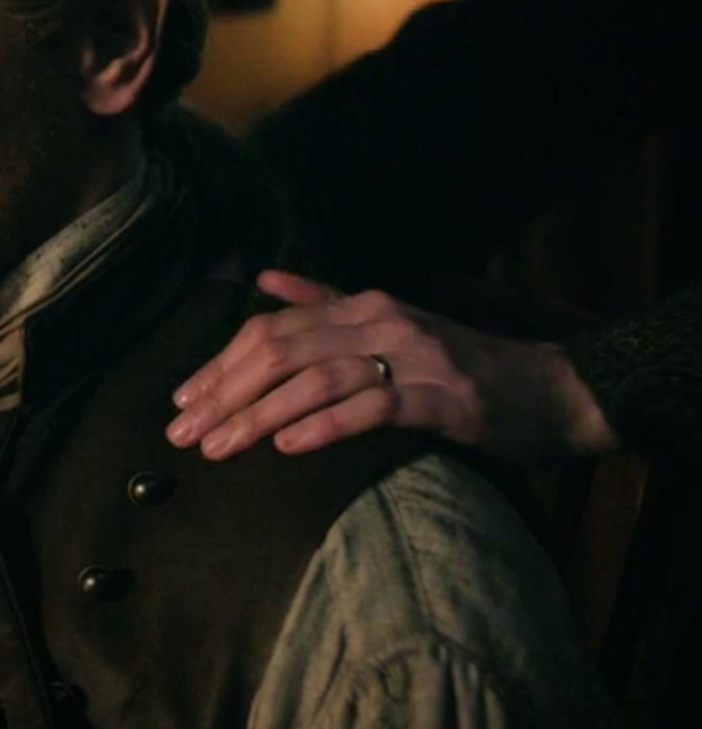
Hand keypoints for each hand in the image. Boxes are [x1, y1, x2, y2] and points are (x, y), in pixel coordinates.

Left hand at [166, 270, 617, 461]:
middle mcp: (379, 322)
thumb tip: (262, 280)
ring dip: (260, 415)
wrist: (548, 390)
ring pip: (317, 379)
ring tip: (221, 447)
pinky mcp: (444, 398)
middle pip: (281, 351)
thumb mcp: (386, 324)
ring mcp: (413, 357)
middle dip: (225, 393)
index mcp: (359, 306)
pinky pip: (372, 407)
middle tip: (184, 433)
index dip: (219, 365)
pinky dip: (325, 425)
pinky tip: (289, 447)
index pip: (269, 330)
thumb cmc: (457, 364)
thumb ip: (324, 301)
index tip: (181, 403)